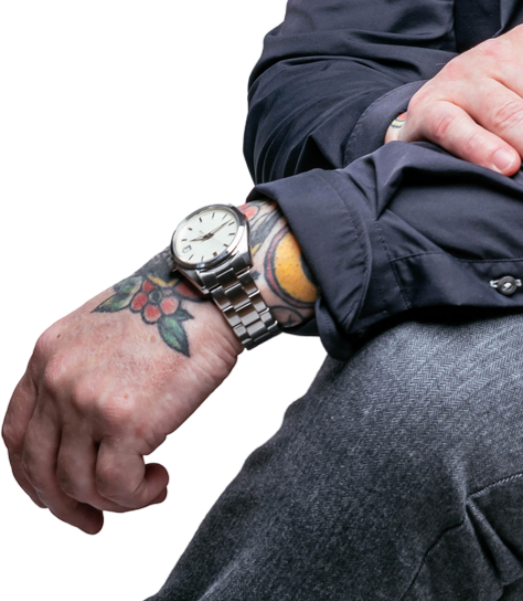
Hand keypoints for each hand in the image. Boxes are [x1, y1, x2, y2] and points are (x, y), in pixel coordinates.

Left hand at [3, 258, 241, 535]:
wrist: (211, 293)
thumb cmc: (170, 307)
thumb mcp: (97, 326)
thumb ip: (74, 370)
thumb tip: (77, 433)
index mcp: (45, 354)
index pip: (16, 435)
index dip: (31, 477)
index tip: (54, 496)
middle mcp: (56, 379)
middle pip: (40, 470)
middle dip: (65, 507)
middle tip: (93, 521)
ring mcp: (88, 402)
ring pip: (80, 485)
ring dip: (115, 501)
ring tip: (146, 487)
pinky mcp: (126, 422)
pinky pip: (118, 487)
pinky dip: (139, 497)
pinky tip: (160, 481)